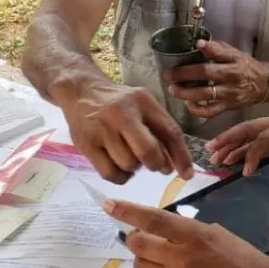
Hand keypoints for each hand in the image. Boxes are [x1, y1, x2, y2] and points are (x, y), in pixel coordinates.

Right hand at [61, 80, 192, 183]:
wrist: (81, 91)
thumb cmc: (119, 102)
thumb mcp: (142, 104)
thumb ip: (159, 128)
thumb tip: (173, 163)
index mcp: (143, 102)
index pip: (170, 131)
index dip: (182, 156)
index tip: (187, 174)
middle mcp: (123, 114)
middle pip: (148, 151)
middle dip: (156, 164)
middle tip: (156, 166)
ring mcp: (102, 130)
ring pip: (129, 164)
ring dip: (136, 168)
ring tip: (131, 157)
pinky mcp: (86, 145)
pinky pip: (110, 173)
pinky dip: (120, 176)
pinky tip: (120, 167)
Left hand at [106, 199, 268, 267]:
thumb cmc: (239, 256)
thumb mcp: (213, 233)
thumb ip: (184, 231)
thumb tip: (155, 229)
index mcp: (194, 236)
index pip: (152, 220)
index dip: (128, 211)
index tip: (109, 204)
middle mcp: (182, 260)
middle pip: (138, 245)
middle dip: (136, 238)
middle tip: (143, 237)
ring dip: (144, 260)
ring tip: (161, 259)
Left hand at [165, 40, 268, 118]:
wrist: (264, 85)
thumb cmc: (246, 67)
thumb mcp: (236, 53)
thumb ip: (218, 49)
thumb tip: (200, 43)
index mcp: (235, 61)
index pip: (221, 53)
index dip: (209, 48)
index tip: (198, 44)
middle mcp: (232, 77)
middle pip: (206, 73)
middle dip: (184, 73)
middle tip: (169, 74)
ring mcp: (229, 94)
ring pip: (205, 95)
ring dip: (186, 93)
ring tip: (173, 89)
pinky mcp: (227, 107)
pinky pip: (209, 112)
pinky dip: (196, 110)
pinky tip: (188, 103)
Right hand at [205, 99, 268, 175]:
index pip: (266, 136)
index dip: (254, 152)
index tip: (245, 170)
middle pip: (249, 128)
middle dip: (229, 139)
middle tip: (212, 153)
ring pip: (249, 131)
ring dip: (231, 142)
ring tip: (214, 157)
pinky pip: (255, 136)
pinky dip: (241, 145)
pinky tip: (231, 156)